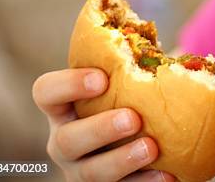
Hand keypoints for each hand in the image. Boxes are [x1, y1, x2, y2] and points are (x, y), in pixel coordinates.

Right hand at [32, 68, 174, 181]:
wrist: (143, 134)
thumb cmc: (131, 97)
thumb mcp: (124, 81)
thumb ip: (132, 63)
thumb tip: (162, 45)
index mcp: (63, 106)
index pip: (46, 92)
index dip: (68, 85)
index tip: (103, 78)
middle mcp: (65, 140)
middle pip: (66, 140)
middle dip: (99, 129)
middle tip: (133, 118)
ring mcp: (82, 170)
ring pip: (91, 172)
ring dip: (122, 160)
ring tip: (152, 147)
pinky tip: (169, 173)